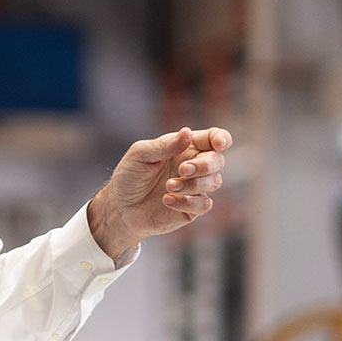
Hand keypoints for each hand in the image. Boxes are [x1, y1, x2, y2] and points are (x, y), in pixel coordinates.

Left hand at [87, 127, 230, 257]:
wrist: (120, 208)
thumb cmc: (129, 176)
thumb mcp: (140, 155)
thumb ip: (165, 144)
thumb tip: (187, 132)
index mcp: (184, 147)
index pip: (212, 138)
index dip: (222, 138)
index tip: (219, 144)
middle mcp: (193, 166)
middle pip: (217, 161)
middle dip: (204, 165)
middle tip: (182, 170)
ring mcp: (194, 188)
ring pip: (214, 182)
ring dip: (193, 184)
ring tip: (169, 186)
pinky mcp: (192, 209)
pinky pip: (204, 204)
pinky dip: (187, 202)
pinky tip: (166, 200)